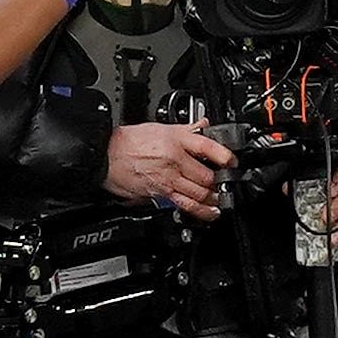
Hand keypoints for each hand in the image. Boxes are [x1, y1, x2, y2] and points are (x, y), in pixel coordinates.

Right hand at [105, 122, 234, 221]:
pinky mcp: (161, 194)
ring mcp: (168, 179)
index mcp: (176, 139)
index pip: (207, 146)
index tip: (232, 161)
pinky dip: (202, 210)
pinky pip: (186, 204)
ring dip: (214, 197)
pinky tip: (211, 212)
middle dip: (220, 180)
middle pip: (207, 175)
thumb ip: (185, 128)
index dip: (225, 155)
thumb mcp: (159, 127)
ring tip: (221, 197)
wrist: (105, 156)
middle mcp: (175, 159)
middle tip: (226, 182)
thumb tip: (202, 125)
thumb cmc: (127, 142)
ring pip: (200, 192)